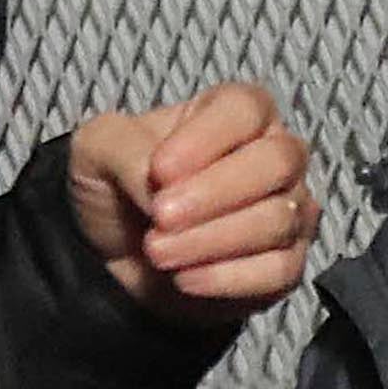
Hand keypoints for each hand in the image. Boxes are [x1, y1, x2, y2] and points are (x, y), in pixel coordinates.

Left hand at [68, 82, 317, 325]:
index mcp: (235, 111)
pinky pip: (279, 270)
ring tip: (158, 252)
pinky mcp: (285, 263)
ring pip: (278, 219)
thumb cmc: (118, 184)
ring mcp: (287, 209)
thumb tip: (161, 189)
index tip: (159, 170)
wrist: (113, 251)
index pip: (245, 110)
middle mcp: (272, 154)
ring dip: (211, 240)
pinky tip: (186, 278)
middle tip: (161, 216)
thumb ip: (128, 154)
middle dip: (215, 193)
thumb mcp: (99, 149)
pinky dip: (228, 278)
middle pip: (276, 162)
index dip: (204, 141)